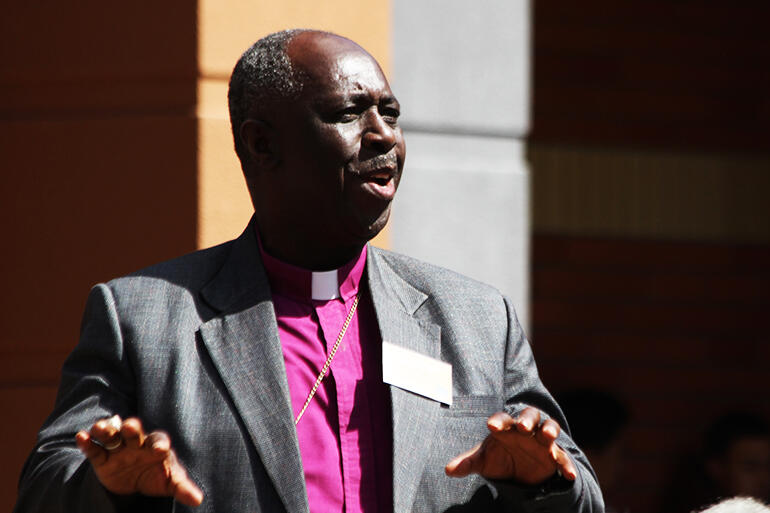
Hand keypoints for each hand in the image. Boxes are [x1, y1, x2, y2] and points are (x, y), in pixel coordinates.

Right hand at [75, 415, 202, 506]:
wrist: (134, 482)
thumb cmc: (157, 476)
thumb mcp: (170, 483)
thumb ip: (182, 489)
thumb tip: (198, 500)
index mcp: (155, 446)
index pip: (159, 440)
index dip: (159, 444)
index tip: (159, 449)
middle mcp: (136, 442)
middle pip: (134, 431)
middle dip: (132, 428)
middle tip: (130, 427)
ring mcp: (118, 448)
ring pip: (112, 435)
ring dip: (106, 430)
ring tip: (100, 428)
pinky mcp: (102, 458)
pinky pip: (94, 449)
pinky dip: (87, 443)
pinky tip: (81, 437)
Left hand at [445, 408, 576, 484]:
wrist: (519, 472)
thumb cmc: (498, 458)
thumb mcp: (483, 461)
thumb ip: (468, 463)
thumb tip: (448, 470)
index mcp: (507, 427)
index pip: (502, 420)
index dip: (498, 422)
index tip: (491, 426)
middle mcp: (526, 430)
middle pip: (530, 416)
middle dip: (527, 420)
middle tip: (523, 427)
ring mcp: (542, 441)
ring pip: (549, 428)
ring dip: (549, 429)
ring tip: (548, 435)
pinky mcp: (553, 456)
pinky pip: (562, 457)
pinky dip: (566, 464)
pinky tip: (568, 474)